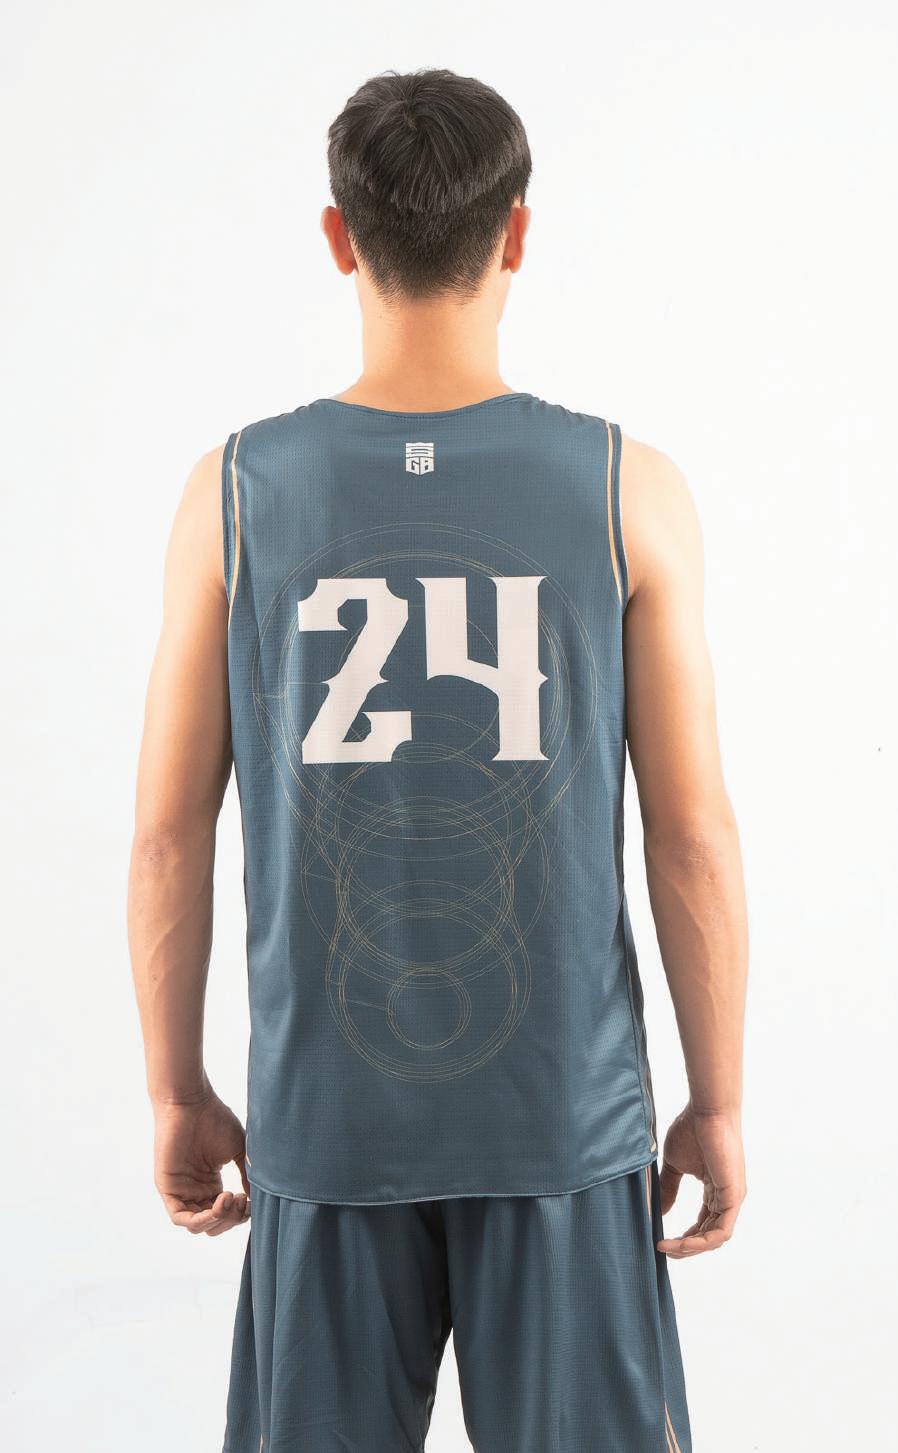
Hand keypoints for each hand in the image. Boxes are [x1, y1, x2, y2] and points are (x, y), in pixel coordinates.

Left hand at [153, 1086, 250, 1235]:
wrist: (191, 1102)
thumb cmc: (214, 1119)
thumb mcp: (238, 1150)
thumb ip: (246, 1175)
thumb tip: (257, 1200)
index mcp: (210, 1184)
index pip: (226, 1214)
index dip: (240, 1215)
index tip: (252, 1201)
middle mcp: (195, 1190)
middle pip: (213, 1224)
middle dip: (231, 1219)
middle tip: (242, 1200)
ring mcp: (181, 1191)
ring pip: (198, 1225)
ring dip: (218, 1219)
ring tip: (230, 1198)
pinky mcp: (168, 1189)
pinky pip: (181, 1217)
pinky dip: (200, 1219)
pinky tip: (217, 1204)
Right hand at [657, 1105, 745, 1258]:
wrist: (706, 1110)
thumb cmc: (692, 1129)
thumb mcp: (675, 1165)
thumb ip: (669, 1188)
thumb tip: (658, 1212)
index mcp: (716, 1191)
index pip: (704, 1224)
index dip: (685, 1237)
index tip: (663, 1241)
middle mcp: (727, 1198)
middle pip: (709, 1235)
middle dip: (686, 1247)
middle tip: (664, 1251)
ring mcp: (732, 1198)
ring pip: (715, 1238)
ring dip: (691, 1248)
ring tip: (669, 1248)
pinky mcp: (733, 1196)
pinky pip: (721, 1231)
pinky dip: (701, 1241)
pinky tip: (681, 1242)